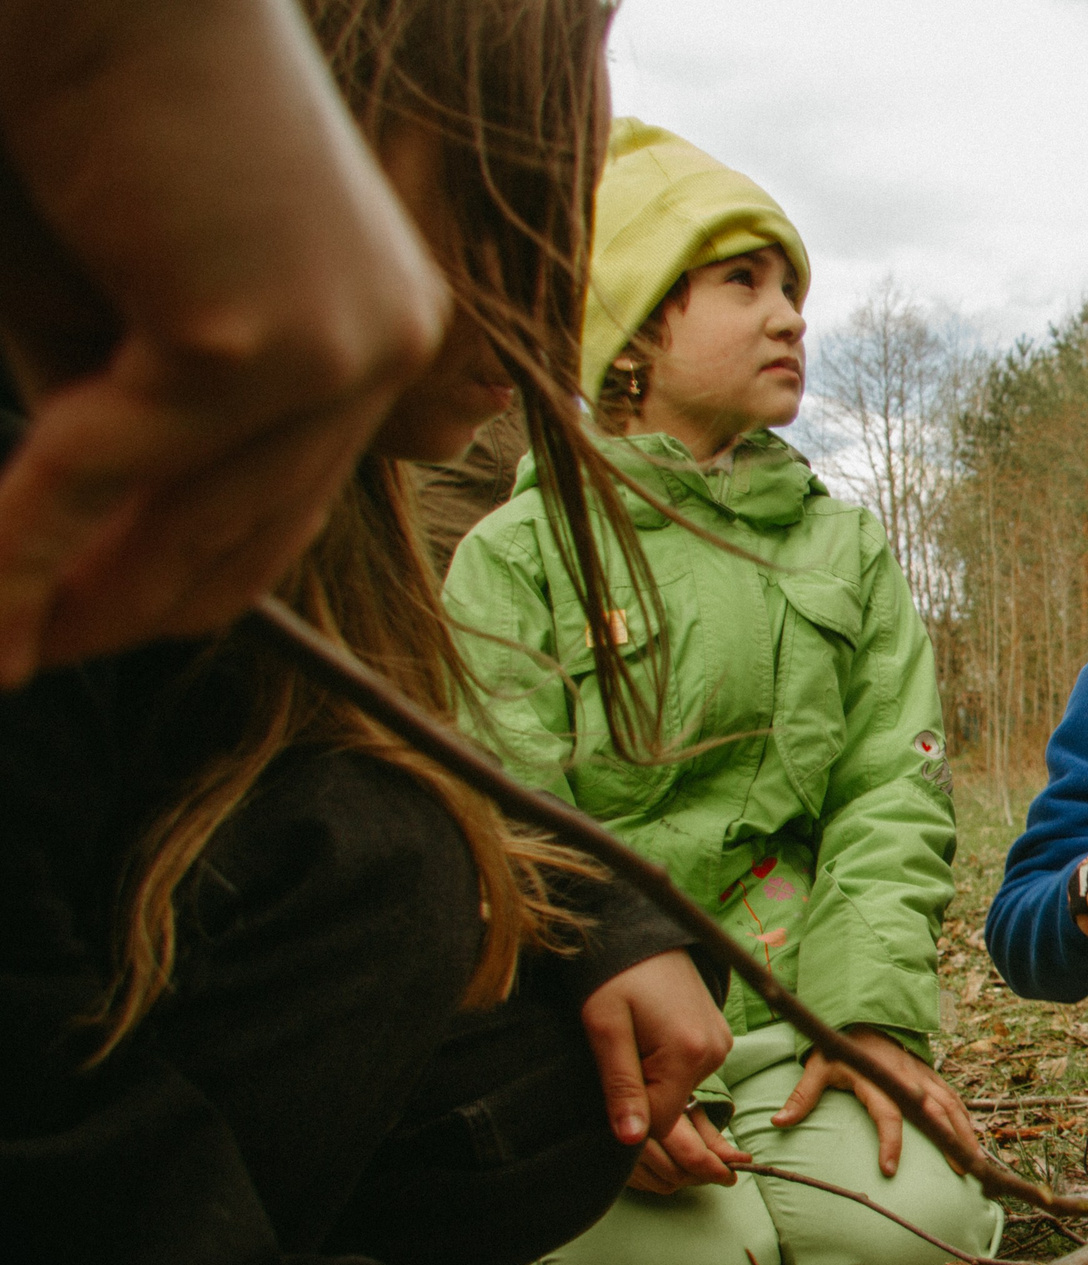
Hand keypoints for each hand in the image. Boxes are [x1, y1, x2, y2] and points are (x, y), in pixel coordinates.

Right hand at [0, 0, 446, 682]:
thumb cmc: (78, 110)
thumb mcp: (100, 300)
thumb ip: (114, 418)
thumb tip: (74, 550)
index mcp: (367, 333)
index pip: (274, 508)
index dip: (162, 587)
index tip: (58, 636)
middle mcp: (380, 349)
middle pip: (245, 542)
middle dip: (115, 615)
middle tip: (15, 661)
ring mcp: (340, 349)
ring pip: (185, 524)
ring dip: (64, 599)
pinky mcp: (263, 340)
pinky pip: (117, 472)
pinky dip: (23, 540)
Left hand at [580, 949, 732, 1148]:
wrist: (643, 932)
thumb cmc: (615, 976)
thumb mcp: (605, 1029)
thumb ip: (621, 1086)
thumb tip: (631, 1140)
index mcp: (687, 1053)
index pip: (661, 1121)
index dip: (629, 1115)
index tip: (606, 1089)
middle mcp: (715, 1052)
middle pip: (672, 1106)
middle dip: (641, 1093)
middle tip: (618, 1053)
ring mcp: (722, 1044)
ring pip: (680, 1090)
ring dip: (653, 1078)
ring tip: (633, 1039)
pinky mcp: (720, 1037)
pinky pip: (690, 1071)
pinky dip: (667, 1065)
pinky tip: (650, 1035)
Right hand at [627, 1104, 751, 1194]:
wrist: (623, 1089)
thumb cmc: (661, 1095)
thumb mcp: (689, 1108)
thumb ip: (712, 1136)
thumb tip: (739, 1159)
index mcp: (657, 1115)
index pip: (692, 1156)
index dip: (716, 1169)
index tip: (731, 1175)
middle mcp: (635, 1137)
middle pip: (677, 1175)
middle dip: (703, 1176)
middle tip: (720, 1170)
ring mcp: (621, 1153)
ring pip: (663, 1185)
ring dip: (686, 1180)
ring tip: (698, 1166)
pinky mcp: (615, 1165)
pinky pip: (646, 1186)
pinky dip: (665, 1181)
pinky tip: (675, 1166)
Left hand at [773, 1024, 980, 1179]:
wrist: (864, 1016)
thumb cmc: (840, 1045)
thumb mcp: (818, 1067)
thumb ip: (802, 1096)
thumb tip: (777, 1123)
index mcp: (879, 1079)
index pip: (888, 1114)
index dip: (889, 1142)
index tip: (889, 1170)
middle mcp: (907, 1079)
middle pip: (934, 1112)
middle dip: (948, 1141)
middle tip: (960, 1171)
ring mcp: (923, 1076)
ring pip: (951, 1106)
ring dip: (965, 1133)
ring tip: (975, 1163)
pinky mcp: (931, 1076)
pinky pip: (954, 1099)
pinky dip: (966, 1119)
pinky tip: (973, 1140)